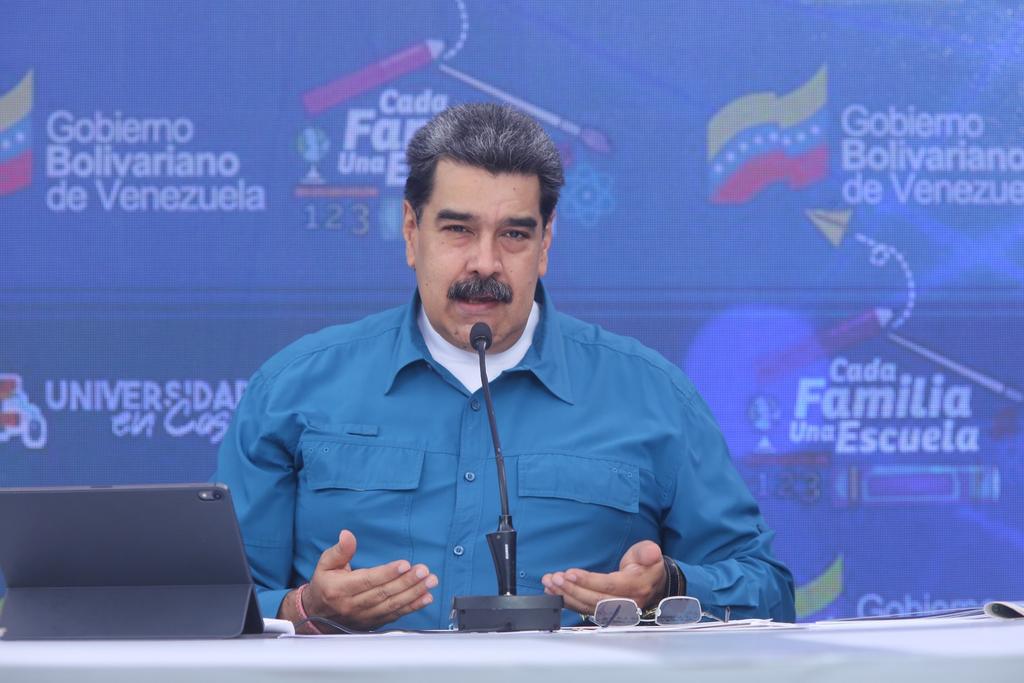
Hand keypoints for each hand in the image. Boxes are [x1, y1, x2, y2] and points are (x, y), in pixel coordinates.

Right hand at [301, 529, 437, 630]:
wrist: (317, 614)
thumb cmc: (324, 585)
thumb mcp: (325, 564)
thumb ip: (340, 550)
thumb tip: (347, 535)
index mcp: (340, 589)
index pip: (368, 580)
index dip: (387, 573)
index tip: (405, 564)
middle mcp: (353, 605)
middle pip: (384, 593)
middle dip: (407, 582)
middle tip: (424, 572)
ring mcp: (364, 616)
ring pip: (392, 605)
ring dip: (414, 594)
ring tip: (429, 583)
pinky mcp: (373, 622)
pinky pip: (395, 615)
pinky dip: (412, 607)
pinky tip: (425, 598)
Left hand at [541, 540, 665, 615]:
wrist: (652, 583)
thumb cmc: (647, 565)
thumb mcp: (649, 553)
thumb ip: (648, 553)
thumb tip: (651, 553)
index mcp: (636, 586)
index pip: (610, 586)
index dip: (589, 581)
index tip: (570, 573)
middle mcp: (626, 602)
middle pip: (595, 599)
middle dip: (572, 589)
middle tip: (554, 578)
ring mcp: (615, 610)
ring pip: (588, 606)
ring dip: (566, 596)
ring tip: (549, 584)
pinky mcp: (605, 611)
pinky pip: (585, 609)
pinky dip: (568, 602)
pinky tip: (554, 593)